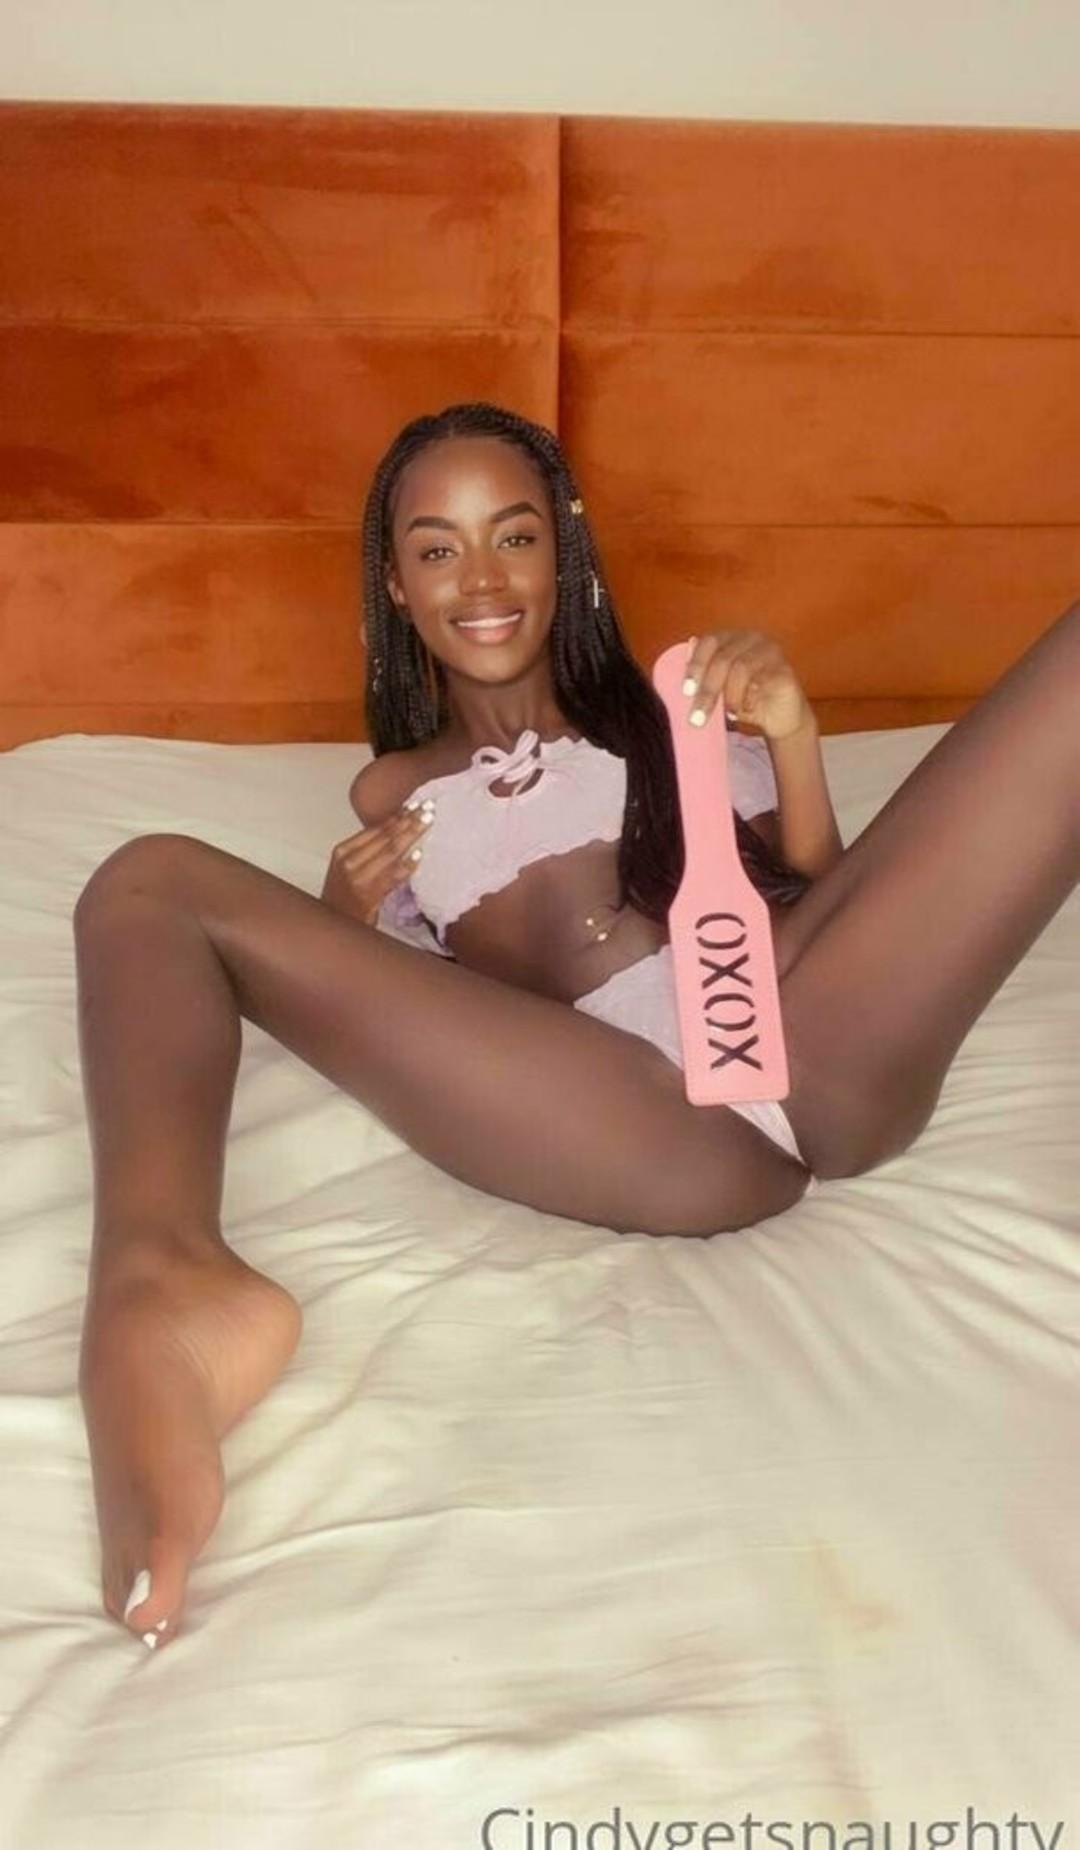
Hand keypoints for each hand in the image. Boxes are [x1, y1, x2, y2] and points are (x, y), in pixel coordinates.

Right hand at [321, 802, 433, 925]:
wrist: (333, 927)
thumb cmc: (344, 898)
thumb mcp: (348, 869)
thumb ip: (367, 851)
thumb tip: (397, 830)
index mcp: (343, 851)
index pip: (375, 829)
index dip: (397, 815)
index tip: (414, 804)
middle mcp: (348, 861)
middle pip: (385, 836)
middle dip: (408, 820)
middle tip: (428, 807)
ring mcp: (358, 878)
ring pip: (390, 851)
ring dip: (411, 834)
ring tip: (427, 822)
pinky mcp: (368, 895)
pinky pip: (393, 876)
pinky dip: (407, 864)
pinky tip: (420, 854)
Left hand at [681, 630, 812, 742]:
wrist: (779, 719)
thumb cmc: (744, 702)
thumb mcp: (719, 692)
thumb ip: (701, 679)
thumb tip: (674, 672)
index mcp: (731, 638)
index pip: (709, 641)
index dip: (695, 664)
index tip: (686, 691)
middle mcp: (751, 638)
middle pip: (723, 658)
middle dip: (707, 690)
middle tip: (697, 717)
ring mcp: (770, 651)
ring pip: (741, 668)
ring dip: (729, 697)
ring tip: (728, 715)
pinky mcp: (784, 669)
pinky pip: (760, 681)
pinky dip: (747, 699)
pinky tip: (745, 710)